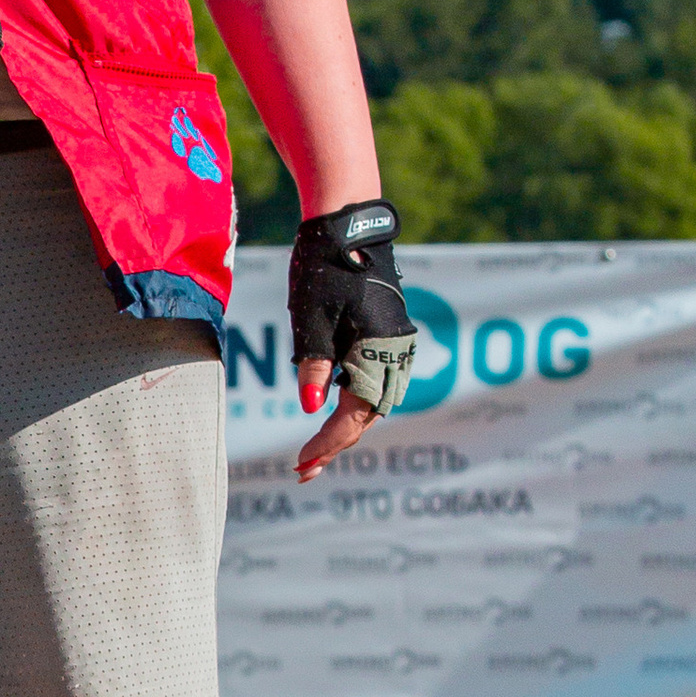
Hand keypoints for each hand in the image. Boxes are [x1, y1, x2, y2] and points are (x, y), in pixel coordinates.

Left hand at [287, 198, 417, 479]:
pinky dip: (354, 400)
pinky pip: (374, 378)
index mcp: (378, 351)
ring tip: (316, 452)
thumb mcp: (311, 318)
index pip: (353, 415)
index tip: (301, 464)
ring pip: (374, 399)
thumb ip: (313, 364)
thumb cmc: (324, 268)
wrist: (347, 225)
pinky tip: (331, 409)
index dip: (327, 443)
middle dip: (337, 444)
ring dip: (347, 426)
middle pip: (368, 414)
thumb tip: (310, 408)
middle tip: (304, 471)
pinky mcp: (387, 333)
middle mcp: (394, 351)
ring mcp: (394, 342)